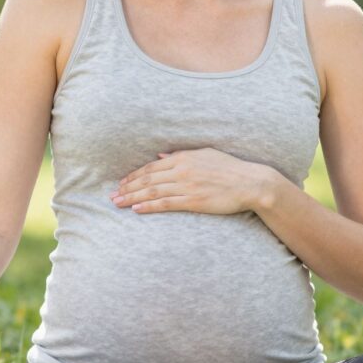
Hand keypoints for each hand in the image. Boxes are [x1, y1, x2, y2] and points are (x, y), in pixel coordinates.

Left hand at [110, 147, 273, 215]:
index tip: (122, 183)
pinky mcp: (193, 202)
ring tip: (118, 203)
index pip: (152, 166)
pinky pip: (166, 204)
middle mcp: (182, 171)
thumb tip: (161, 155)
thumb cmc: (229, 168)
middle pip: (148, 179)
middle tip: (112, 196)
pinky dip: (149, 206)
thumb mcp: (205, 153)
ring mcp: (187, 186)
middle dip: (127, 187)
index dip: (134, 175)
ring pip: (153, 191)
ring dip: (132, 197)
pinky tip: (137, 209)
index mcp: (184, 158)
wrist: (250, 183)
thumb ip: (181, 154)